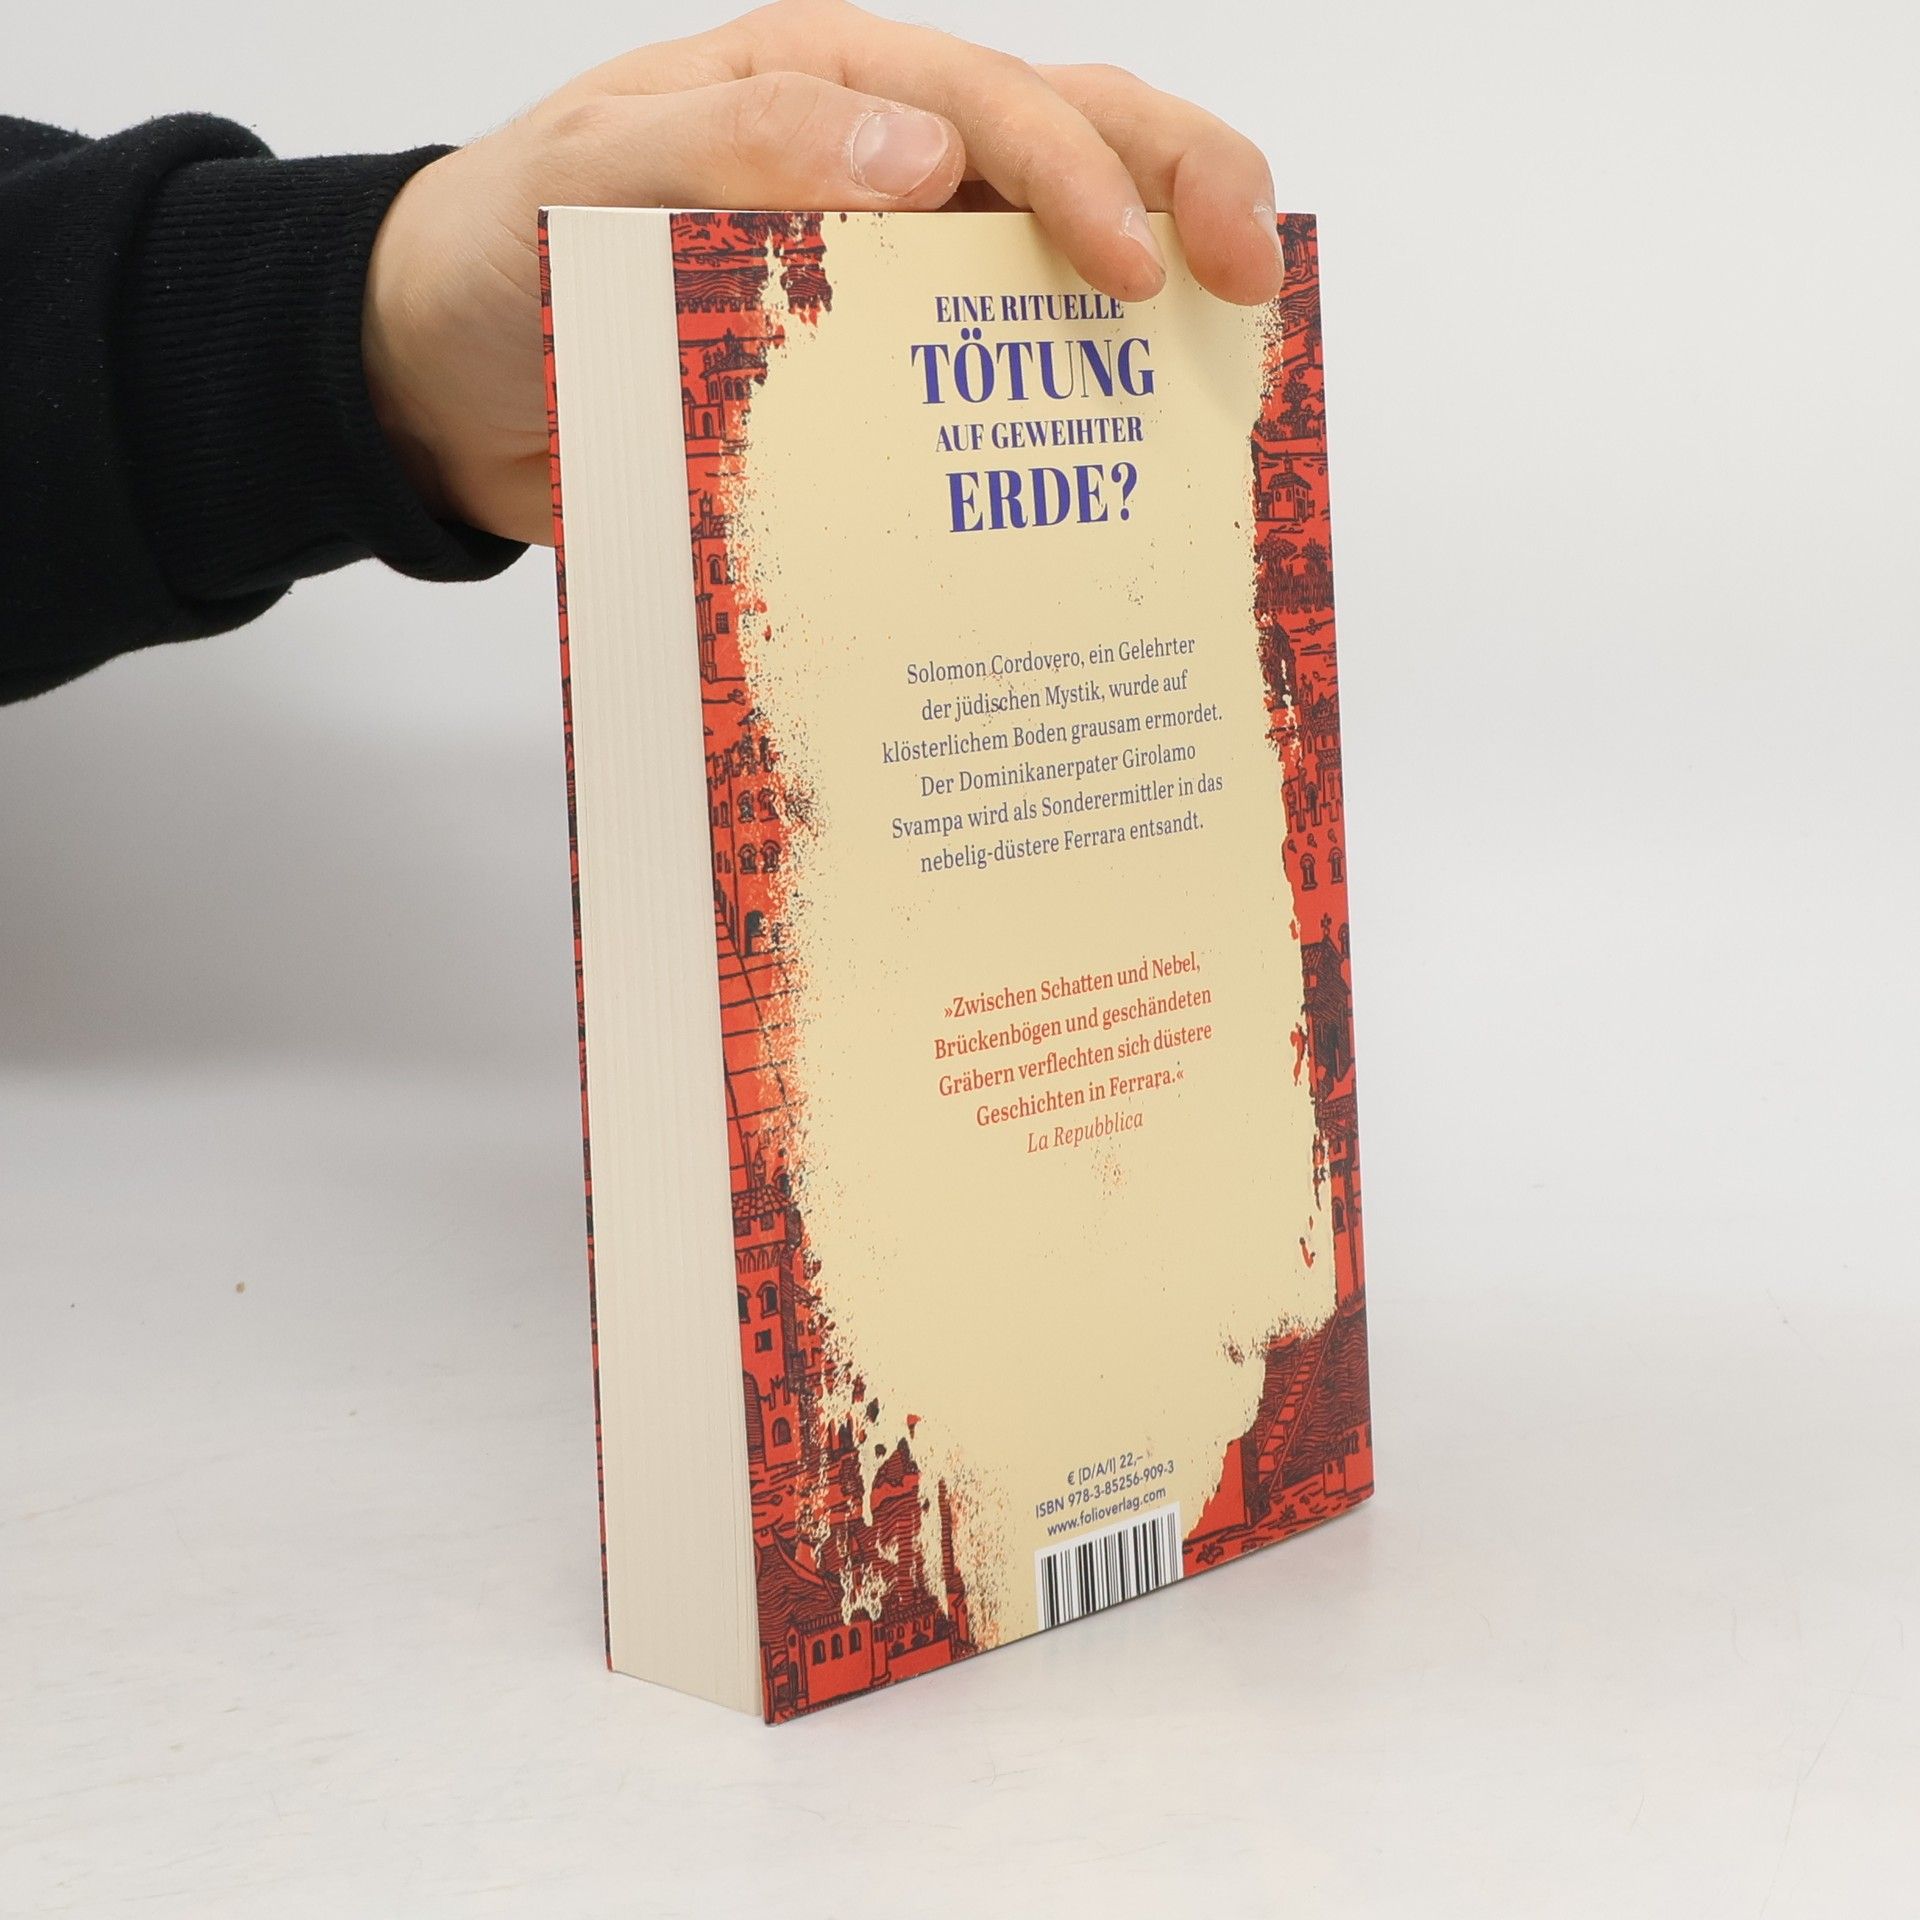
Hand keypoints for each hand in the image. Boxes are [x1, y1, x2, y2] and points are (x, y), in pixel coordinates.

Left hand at [362, 0, 1287, 545]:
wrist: (429, 386)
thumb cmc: (491, 254)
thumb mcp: (584, 176)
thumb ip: (738, 146)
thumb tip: (924, 158)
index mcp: (821, 89)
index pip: (995, 103)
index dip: (1084, 175)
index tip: (1136, 272)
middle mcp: (873, 173)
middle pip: (1073, 150)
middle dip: (1184, 194)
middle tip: (1253, 283)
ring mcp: (881, 281)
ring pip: (1051, 269)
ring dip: (1148, 314)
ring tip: (1225, 374)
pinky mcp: (866, 384)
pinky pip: (983, 388)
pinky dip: (1058, 420)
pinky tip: (1112, 473)